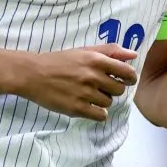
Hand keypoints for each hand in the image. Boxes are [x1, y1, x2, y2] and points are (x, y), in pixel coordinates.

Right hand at [12, 44, 138, 121]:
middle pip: (119, 90)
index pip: (127, 72)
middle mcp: (92, 77)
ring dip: (102, 100)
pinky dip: (98, 113)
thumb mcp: (84, 50)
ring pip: (109, 103)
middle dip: (113, 89)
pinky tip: (89, 107)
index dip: (130, 78)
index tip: (125, 80)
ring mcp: (84, 94)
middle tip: (101, 86)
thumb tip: (133, 54)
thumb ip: (110, 51)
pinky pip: (100, 116)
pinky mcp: (76, 109)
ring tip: (89, 94)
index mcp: (96, 60)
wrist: (33, 74)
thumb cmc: (59, 61)